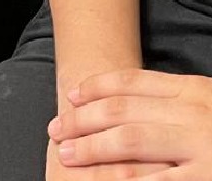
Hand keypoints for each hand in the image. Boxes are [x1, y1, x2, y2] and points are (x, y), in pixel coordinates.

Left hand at [47, 68, 211, 175]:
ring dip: (91, 148)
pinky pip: (154, 180)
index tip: (70, 95)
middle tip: (56, 129)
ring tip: (67, 155)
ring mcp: (201, 147)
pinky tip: (100, 180)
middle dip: (83, 120)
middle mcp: (194, 113)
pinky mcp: (205, 179)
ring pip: (129, 140)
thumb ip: (173, 101)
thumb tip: (124, 102)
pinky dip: (124, 179)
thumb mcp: (207, 104)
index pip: (132, 82)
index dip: (95, 87)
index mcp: (193, 90)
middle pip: (123, 110)